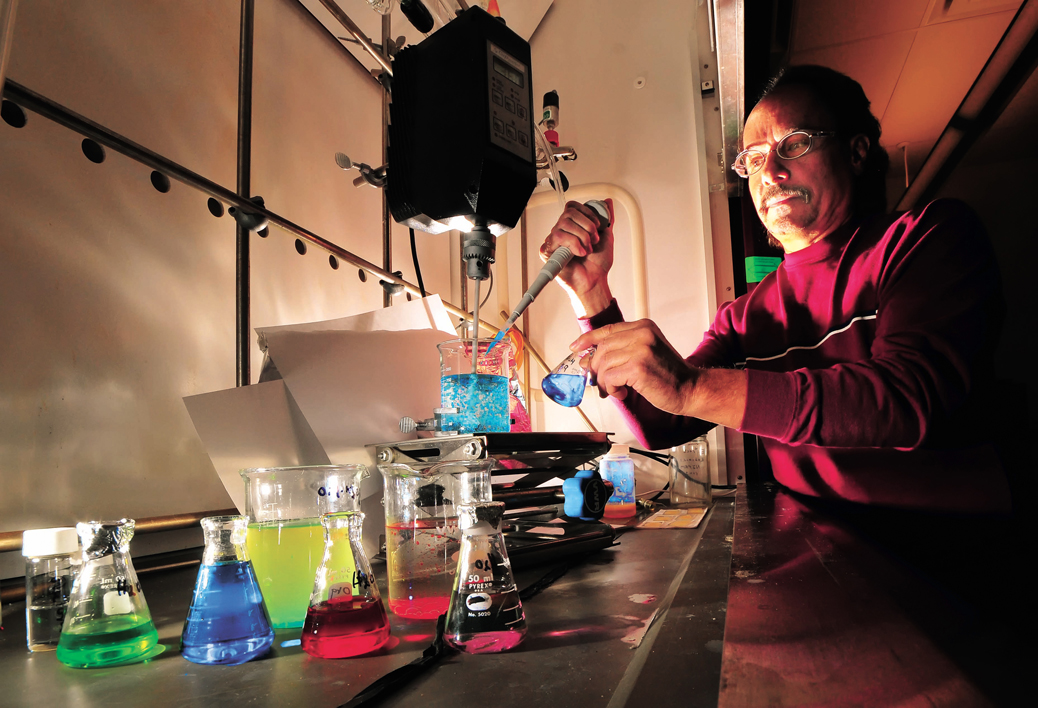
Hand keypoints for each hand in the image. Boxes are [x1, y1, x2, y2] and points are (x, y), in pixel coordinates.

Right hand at [540, 199, 614, 316]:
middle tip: (594, 240)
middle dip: (586, 226)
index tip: (597, 225)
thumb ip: (606, 218)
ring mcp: (554, 241)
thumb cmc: (598, 263)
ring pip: (563, 224)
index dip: (586, 212)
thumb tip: (608, 201)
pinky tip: (579, 253)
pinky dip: (573, 244)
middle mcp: (562, 231)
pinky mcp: (548, 252)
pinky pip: (557, 237)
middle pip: (568, 213)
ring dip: (581, 237)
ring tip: (587, 250)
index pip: (572, 207)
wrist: (595, 280)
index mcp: (573, 226)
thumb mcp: (607, 236)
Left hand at [570, 320, 694, 414]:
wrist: (691, 389)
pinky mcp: (638, 367)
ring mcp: (641, 349)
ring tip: (616, 390)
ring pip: (604, 364)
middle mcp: (642, 334)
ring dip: (605, 382)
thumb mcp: (645, 354)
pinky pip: (610, 377)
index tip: (576, 348)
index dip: (587, 339)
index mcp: (643, 327)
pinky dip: (612, 389)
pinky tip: (622, 393)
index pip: (606, 330)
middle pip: (601, 348)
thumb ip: (619, 353)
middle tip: (601, 383)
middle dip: (596, 369)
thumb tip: (586, 360)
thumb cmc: (668, 375)